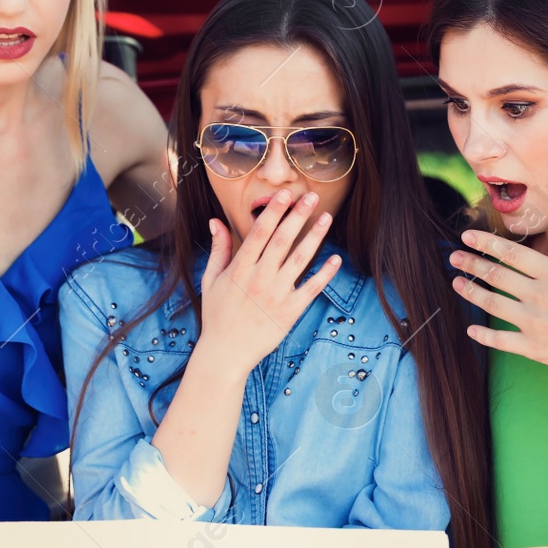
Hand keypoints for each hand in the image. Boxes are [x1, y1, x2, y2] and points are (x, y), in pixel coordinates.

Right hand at [200, 190, 340, 373]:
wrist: (225, 353)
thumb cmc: (217, 315)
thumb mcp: (211, 280)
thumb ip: (218, 249)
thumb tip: (215, 221)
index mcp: (239, 269)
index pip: (259, 234)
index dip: (273, 212)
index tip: (285, 194)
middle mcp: (259, 279)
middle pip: (282, 241)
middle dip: (298, 216)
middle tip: (312, 196)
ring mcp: (276, 295)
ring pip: (300, 260)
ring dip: (314, 237)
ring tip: (327, 217)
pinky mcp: (290, 311)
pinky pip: (311, 288)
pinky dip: (324, 274)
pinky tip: (336, 259)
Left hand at [450, 211, 547, 376]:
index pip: (512, 254)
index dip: (486, 243)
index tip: (467, 236)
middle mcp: (539, 296)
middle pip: (496, 275)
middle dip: (471, 264)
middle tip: (454, 257)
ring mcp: (533, 323)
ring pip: (492, 303)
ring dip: (471, 292)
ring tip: (456, 284)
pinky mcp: (533, 348)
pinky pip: (500, 340)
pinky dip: (484, 334)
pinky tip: (472, 328)